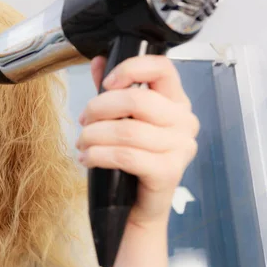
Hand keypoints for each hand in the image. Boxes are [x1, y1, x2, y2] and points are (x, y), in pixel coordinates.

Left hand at [75, 55, 199, 226]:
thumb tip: (98, 60)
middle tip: (83, 122)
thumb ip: (110, 89)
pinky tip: (87, 158)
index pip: (162, 68)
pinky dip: (99, 155)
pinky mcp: (169, 172)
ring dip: (93, 135)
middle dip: (99, 108)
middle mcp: (184, 121)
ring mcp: (181, 147)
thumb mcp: (120, 119)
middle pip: (137, 99)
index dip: (129, 69)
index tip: (106, 84)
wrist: (138, 206)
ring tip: (82, 143)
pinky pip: (126, 156)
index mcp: (176, 102)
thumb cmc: (130, 159)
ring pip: (127, 130)